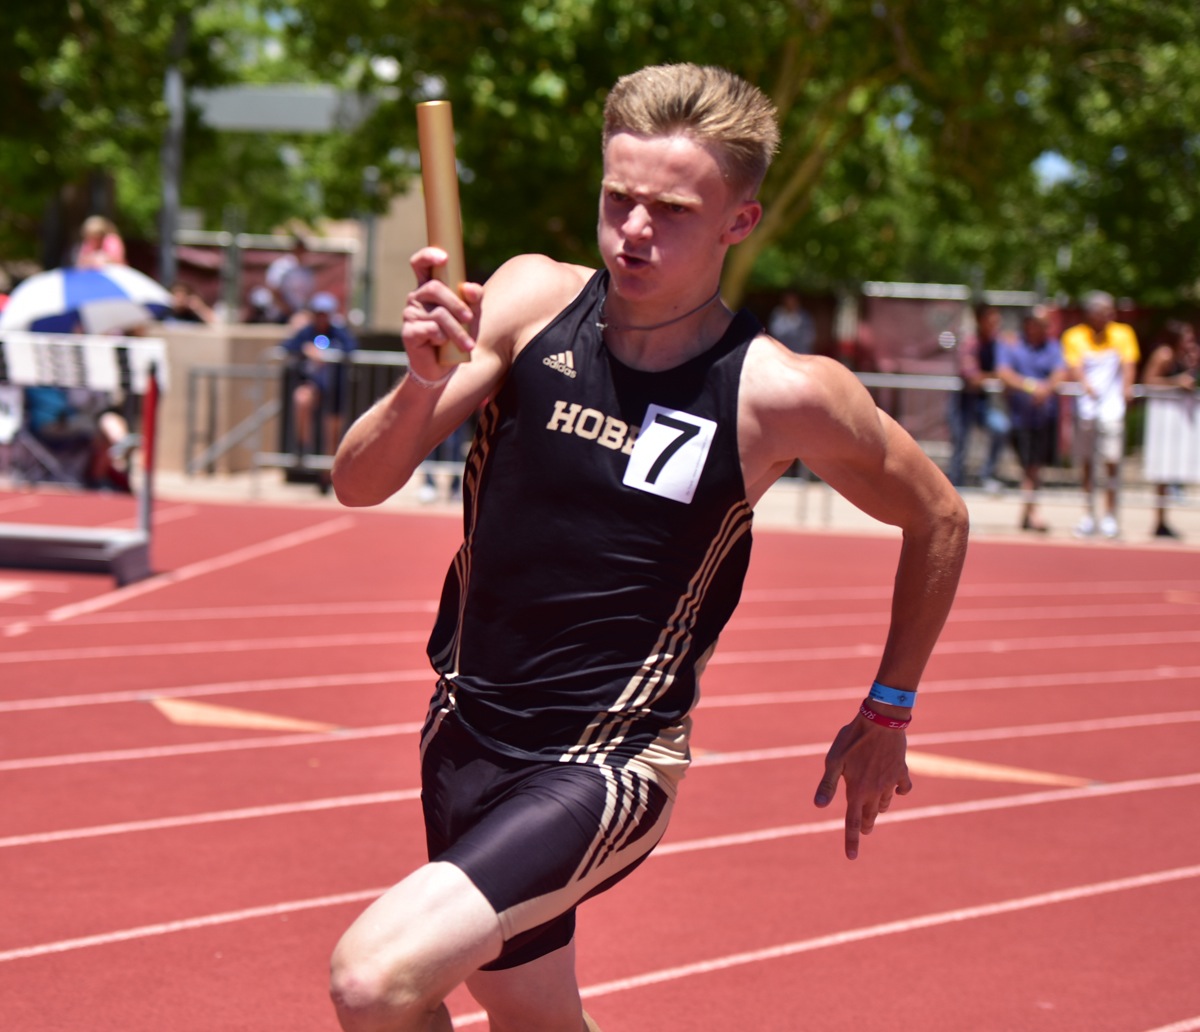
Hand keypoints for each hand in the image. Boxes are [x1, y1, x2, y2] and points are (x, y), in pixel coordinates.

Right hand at [403, 247, 481, 379]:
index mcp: (428, 288)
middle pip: (435, 288)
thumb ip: (474, 299)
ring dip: (457, 330)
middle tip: (469, 319)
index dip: (428, 256)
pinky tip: (443, 345)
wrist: (443, 368)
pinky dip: (443, 338)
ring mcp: (410, 314)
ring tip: (466, 344)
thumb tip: (469, 288)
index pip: (421, 264)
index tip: (443, 257)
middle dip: (457, 304)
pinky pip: (431, 329)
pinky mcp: (409, 332)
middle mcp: (416, 297)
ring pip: (438, 313)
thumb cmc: (456, 337)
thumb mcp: (471, 316)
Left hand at [814, 713, 911, 859]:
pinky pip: (903, 788)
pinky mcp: (902, 772)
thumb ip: (827, 785)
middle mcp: (876, 791)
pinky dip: (899, 791)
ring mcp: (891, 782)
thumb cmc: (852, 739)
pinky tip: (896, 788)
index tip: (851, 857)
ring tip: (875, 807)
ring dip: (879, 808)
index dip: (851, 841)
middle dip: (866, 825)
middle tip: (864, 830)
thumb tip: (818, 806)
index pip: (853, 823)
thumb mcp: (834, 761)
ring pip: (886, 803)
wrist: (880, 722)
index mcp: (857, 791)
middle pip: (871, 816)